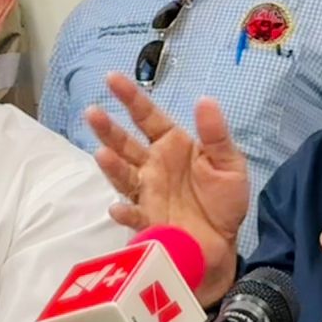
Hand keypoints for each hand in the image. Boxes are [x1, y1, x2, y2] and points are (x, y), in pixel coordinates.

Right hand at [87, 75, 248, 304]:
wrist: (222, 243)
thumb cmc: (223, 200)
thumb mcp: (229, 163)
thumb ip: (215, 134)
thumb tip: (205, 99)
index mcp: (171, 144)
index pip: (147, 116)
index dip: (130, 97)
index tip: (112, 78)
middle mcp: (151, 165)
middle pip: (125, 143)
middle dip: (107, 128)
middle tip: (92, 113)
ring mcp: (146, 192)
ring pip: (123, 174)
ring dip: (111, 165)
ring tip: (102, 154)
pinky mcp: (148, 220)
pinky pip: (134, 214)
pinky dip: (125, 211)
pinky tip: (118, 208)